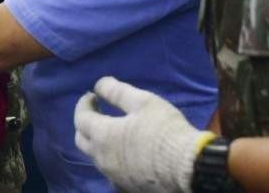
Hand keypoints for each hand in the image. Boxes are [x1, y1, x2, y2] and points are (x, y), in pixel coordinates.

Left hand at [73, 77, 207, 192]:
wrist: (187, 167)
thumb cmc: (163, 130)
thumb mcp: (143, 102)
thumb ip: (117, 91)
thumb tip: (99, 85)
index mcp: (102, 135)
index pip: (80, 118)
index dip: (84, 104)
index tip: (91, 96)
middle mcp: (102, 158)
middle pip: (82, 140)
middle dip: (85, 124)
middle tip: (97, 113)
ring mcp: (113, 175)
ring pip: (96, 158)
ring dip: (97, 143)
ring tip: (111, 132)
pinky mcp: (126, 186)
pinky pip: (111, 171)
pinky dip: (111, 159)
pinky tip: (123, 154)